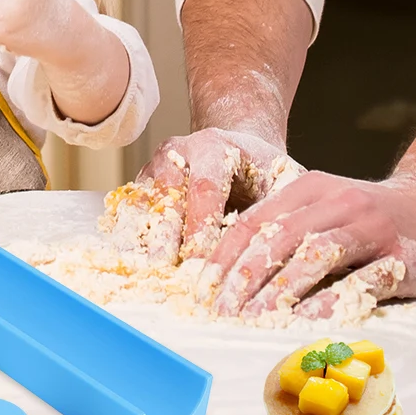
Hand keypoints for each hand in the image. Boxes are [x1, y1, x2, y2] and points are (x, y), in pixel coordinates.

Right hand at [136, 127, 302, 259]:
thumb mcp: (285, 179)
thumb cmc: (263, 170)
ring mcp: (158, 164)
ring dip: (142, 235)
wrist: (236, 146)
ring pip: (144, 199)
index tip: (200, 259)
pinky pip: (131, 205)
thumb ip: (283, 208)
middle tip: (163, 268)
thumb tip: (287, 246)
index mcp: (215, 146)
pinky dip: (129, 232)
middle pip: (168, 193)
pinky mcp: (145, 180)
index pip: (205, 186)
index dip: (201, 224)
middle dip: (165, 234)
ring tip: (143, 269)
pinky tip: (131, 260)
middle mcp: (180, 150)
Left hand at [200, 167, 415, 318]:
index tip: (202, 289)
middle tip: (222, 311)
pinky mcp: (399, 256)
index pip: (255, 220)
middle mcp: (336, 201)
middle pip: (278, 237)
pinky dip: (329, 303)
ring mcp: (369, 226)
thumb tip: (230, 274)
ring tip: (254, 320)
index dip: (225, 256)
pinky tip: (305, 323)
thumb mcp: (323, 210)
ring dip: (280, 291)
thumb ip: (286, 231)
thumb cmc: (371, 218)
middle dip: (244, 277)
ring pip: (314, 255)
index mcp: (309, 188)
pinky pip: (358, 281)